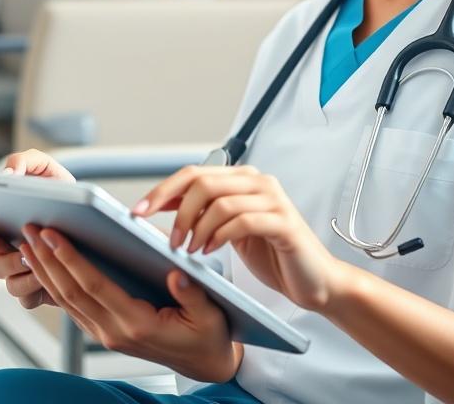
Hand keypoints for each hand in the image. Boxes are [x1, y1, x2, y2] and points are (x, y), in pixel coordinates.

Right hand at [0, 149, 75, 308]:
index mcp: (5, 227)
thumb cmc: (66, 192)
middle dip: (6, 259)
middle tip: (23, 248)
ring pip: (11, 285)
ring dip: (25, 275)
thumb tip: (7, 173)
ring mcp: (26, 274)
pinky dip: (36, 291)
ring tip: (42, 262)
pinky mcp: (44, 292)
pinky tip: (50, 278)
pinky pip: (29, 300)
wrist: (100, 218)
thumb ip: (24, 162)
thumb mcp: (46, 169)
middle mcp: (11, 253)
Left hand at [20, 224, 239, 381]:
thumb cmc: (208, 335)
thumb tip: (175, 274)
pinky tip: (45, 266)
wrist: (204, 364)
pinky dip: (54, 284)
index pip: (95, 286)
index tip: (53, 236)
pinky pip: (72, 307)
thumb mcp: (210, 314)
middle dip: (47, 259)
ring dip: (44, 270)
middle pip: (71, 291)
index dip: (71, 259)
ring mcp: (106, 334)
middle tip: (30, 230)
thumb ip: (191, 294)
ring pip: (66, 300)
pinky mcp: (104, 331)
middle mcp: (115, 331)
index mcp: (138, 323)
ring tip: (28, 244)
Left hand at [133, 165, 345, 311]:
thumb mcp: (228, 231)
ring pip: (220, 200)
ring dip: (197, 228)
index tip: (137, 211)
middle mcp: (258, 182)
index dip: (162, 190)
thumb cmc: (271, 256)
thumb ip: (202, 213)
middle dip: (177, 212)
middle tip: (169, 240)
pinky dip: (219, 236)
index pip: (193, 173)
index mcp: (242, 180)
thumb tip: (158, 205)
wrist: (315, 281)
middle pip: (203, 182)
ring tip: (190, 250)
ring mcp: (274, 200)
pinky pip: (243, 220)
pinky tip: (211, 251)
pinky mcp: (284, 222)